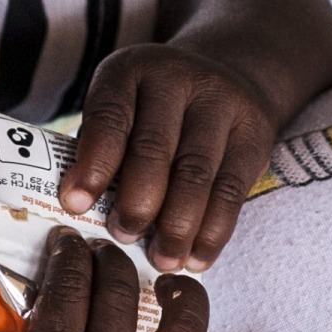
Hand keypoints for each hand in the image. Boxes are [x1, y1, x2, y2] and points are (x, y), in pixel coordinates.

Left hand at [58, 41, 277, 271]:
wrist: (226, 73)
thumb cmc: (153, 109)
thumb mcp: (122, 107)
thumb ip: (101, 150)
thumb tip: (82, 213)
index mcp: (130, 71)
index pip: (109, 117)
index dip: (92, 164)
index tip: (76, 205)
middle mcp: (176, 79)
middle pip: (154, 148)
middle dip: (136, 202)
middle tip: (123, 237)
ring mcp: (221, 102)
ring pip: (196, 174)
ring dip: (176, 226)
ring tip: (161, 260)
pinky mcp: (255, 133)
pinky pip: (232, 190)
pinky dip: (213, 232)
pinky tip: (196, 258)